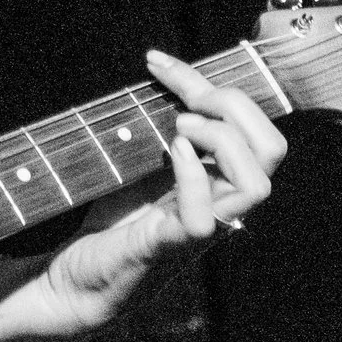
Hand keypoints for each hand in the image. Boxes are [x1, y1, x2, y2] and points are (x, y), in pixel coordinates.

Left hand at [0, 49, 284, 341]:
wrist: (70, 281)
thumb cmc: (106, 225)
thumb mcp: (135, 165)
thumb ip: (157, 132)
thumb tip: (159, 80)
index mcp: (214, 179)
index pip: (246, 125)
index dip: (206, 82)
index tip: (157, 61)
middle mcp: (218, 202)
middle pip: (271, 149)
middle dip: (233, 105)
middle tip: (182, 100)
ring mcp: (199, 227)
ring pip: (257, 184)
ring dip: (220, 140)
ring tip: (178, 128)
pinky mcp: (169, 248)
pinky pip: (204, 218)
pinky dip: (192, 177)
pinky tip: (169, 152)